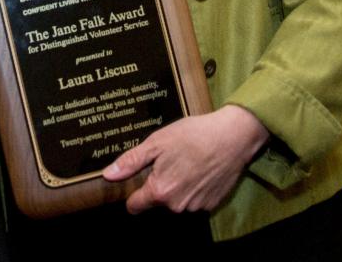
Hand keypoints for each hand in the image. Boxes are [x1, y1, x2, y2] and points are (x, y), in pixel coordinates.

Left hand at [102, 104, 269, 213]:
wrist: (233, 136)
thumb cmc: (193, 135)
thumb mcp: (157, 142)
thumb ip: (131, 162)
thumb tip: (108, 175)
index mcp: (160, 191)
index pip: (134, 206)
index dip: (133, 194)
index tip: (139, 180)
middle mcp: (177, 206)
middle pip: (157, 202)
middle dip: (159, 186)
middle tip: (168, 161)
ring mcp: (196, 207)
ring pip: (176, 202)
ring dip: (178, 187)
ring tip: (186, 162)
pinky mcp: (212, 204)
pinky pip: (194, 201)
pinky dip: (194, 189)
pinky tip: (200, 169)